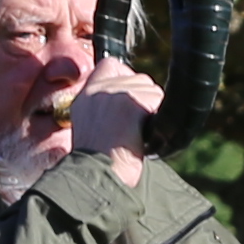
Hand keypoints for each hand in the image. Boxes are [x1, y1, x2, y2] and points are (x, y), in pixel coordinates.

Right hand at [63, 61, 161, 184]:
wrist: (96, 178)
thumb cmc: (102, 164)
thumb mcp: (94, 128)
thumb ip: (108, 108)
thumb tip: (139, 98)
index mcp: (85, 96)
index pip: (111, 65)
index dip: (127, 79)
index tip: (130, 104)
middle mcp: (97, 89)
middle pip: (139, 78)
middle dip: (144, 102)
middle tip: (132, 129)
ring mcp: (113, 93)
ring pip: (152, 89)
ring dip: (152, 112)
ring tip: (136, 134)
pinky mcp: (128, 101)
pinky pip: (158, 100)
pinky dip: (157, 119)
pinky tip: (142, 135)